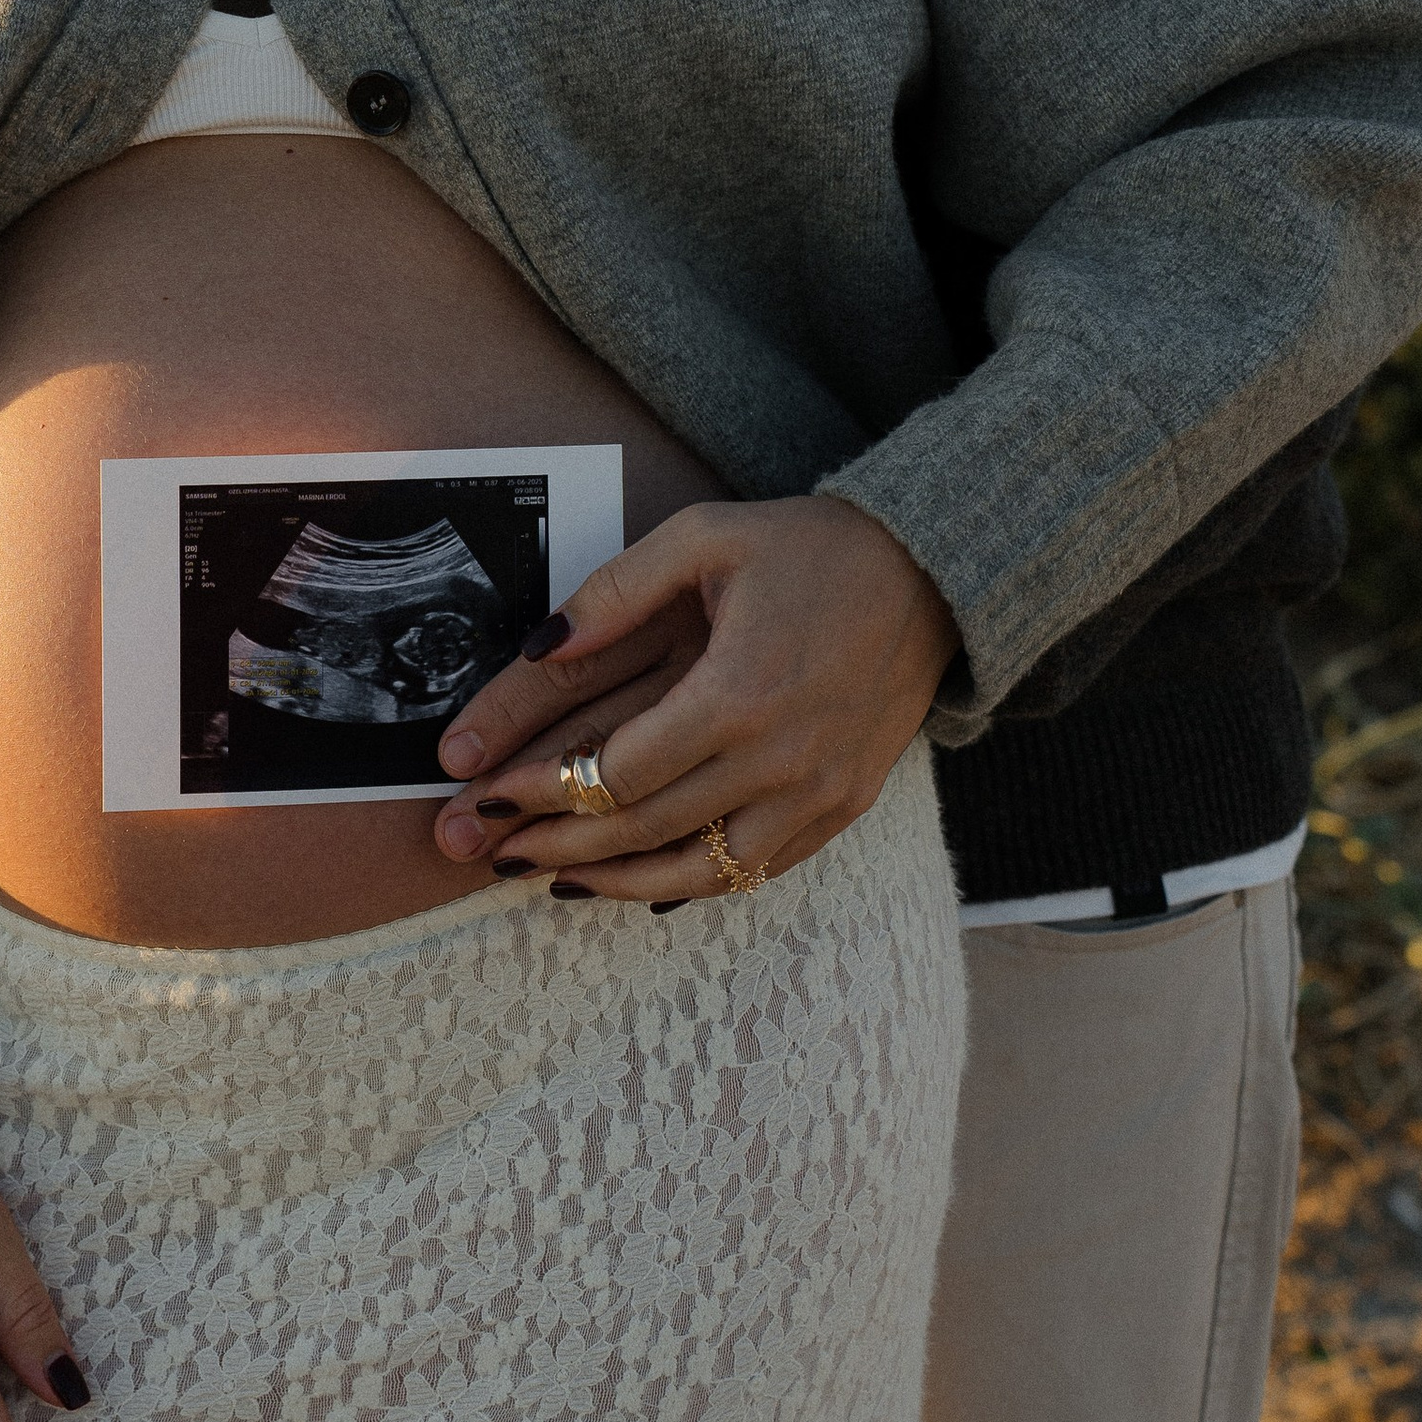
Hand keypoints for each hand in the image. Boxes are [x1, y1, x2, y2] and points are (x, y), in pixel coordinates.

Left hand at [428, 497, 957, 902]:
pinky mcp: (844, 805)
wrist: (932, 572)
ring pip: (702, 871)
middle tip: (497, 854)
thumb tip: (539, 644)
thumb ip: (614, 592)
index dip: (544, 791)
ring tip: (557, 882)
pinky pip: (758, 868)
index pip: (619, 773)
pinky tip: (645, 881)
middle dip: (561, 846)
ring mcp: (818, 792)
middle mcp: (780, 759)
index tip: (489, 797)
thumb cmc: (812, 547)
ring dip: (620, 883)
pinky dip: (696, 882)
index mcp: (738, 694)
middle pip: (648, 829)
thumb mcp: (704, 538)